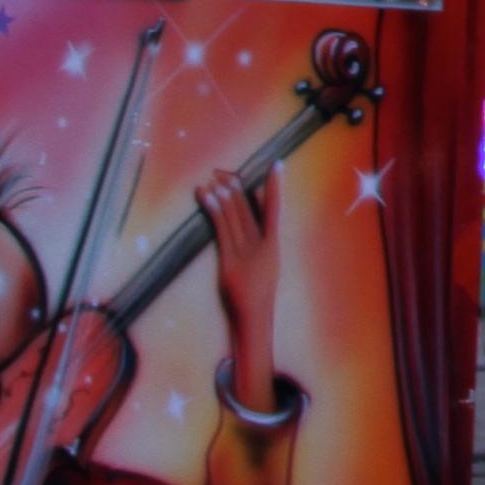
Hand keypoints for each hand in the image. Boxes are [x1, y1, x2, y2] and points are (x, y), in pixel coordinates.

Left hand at [201, 168, 280, 412]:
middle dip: (236, 186)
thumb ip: (261, 246)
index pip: (275, 210)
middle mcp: (261, 245)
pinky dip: (214, 210)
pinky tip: (208, 197)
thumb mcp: (266, 267)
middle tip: (223, 170)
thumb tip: (253, 224)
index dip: (274, 187)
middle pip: (248, 208)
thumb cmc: (258, 295)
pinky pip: (221, 229)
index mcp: (273, 246)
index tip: (275, 165)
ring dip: (222, 195)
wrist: (254, 319)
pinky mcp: (229, 261)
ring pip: (234, 215)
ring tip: (212, 178)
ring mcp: (245, 252)